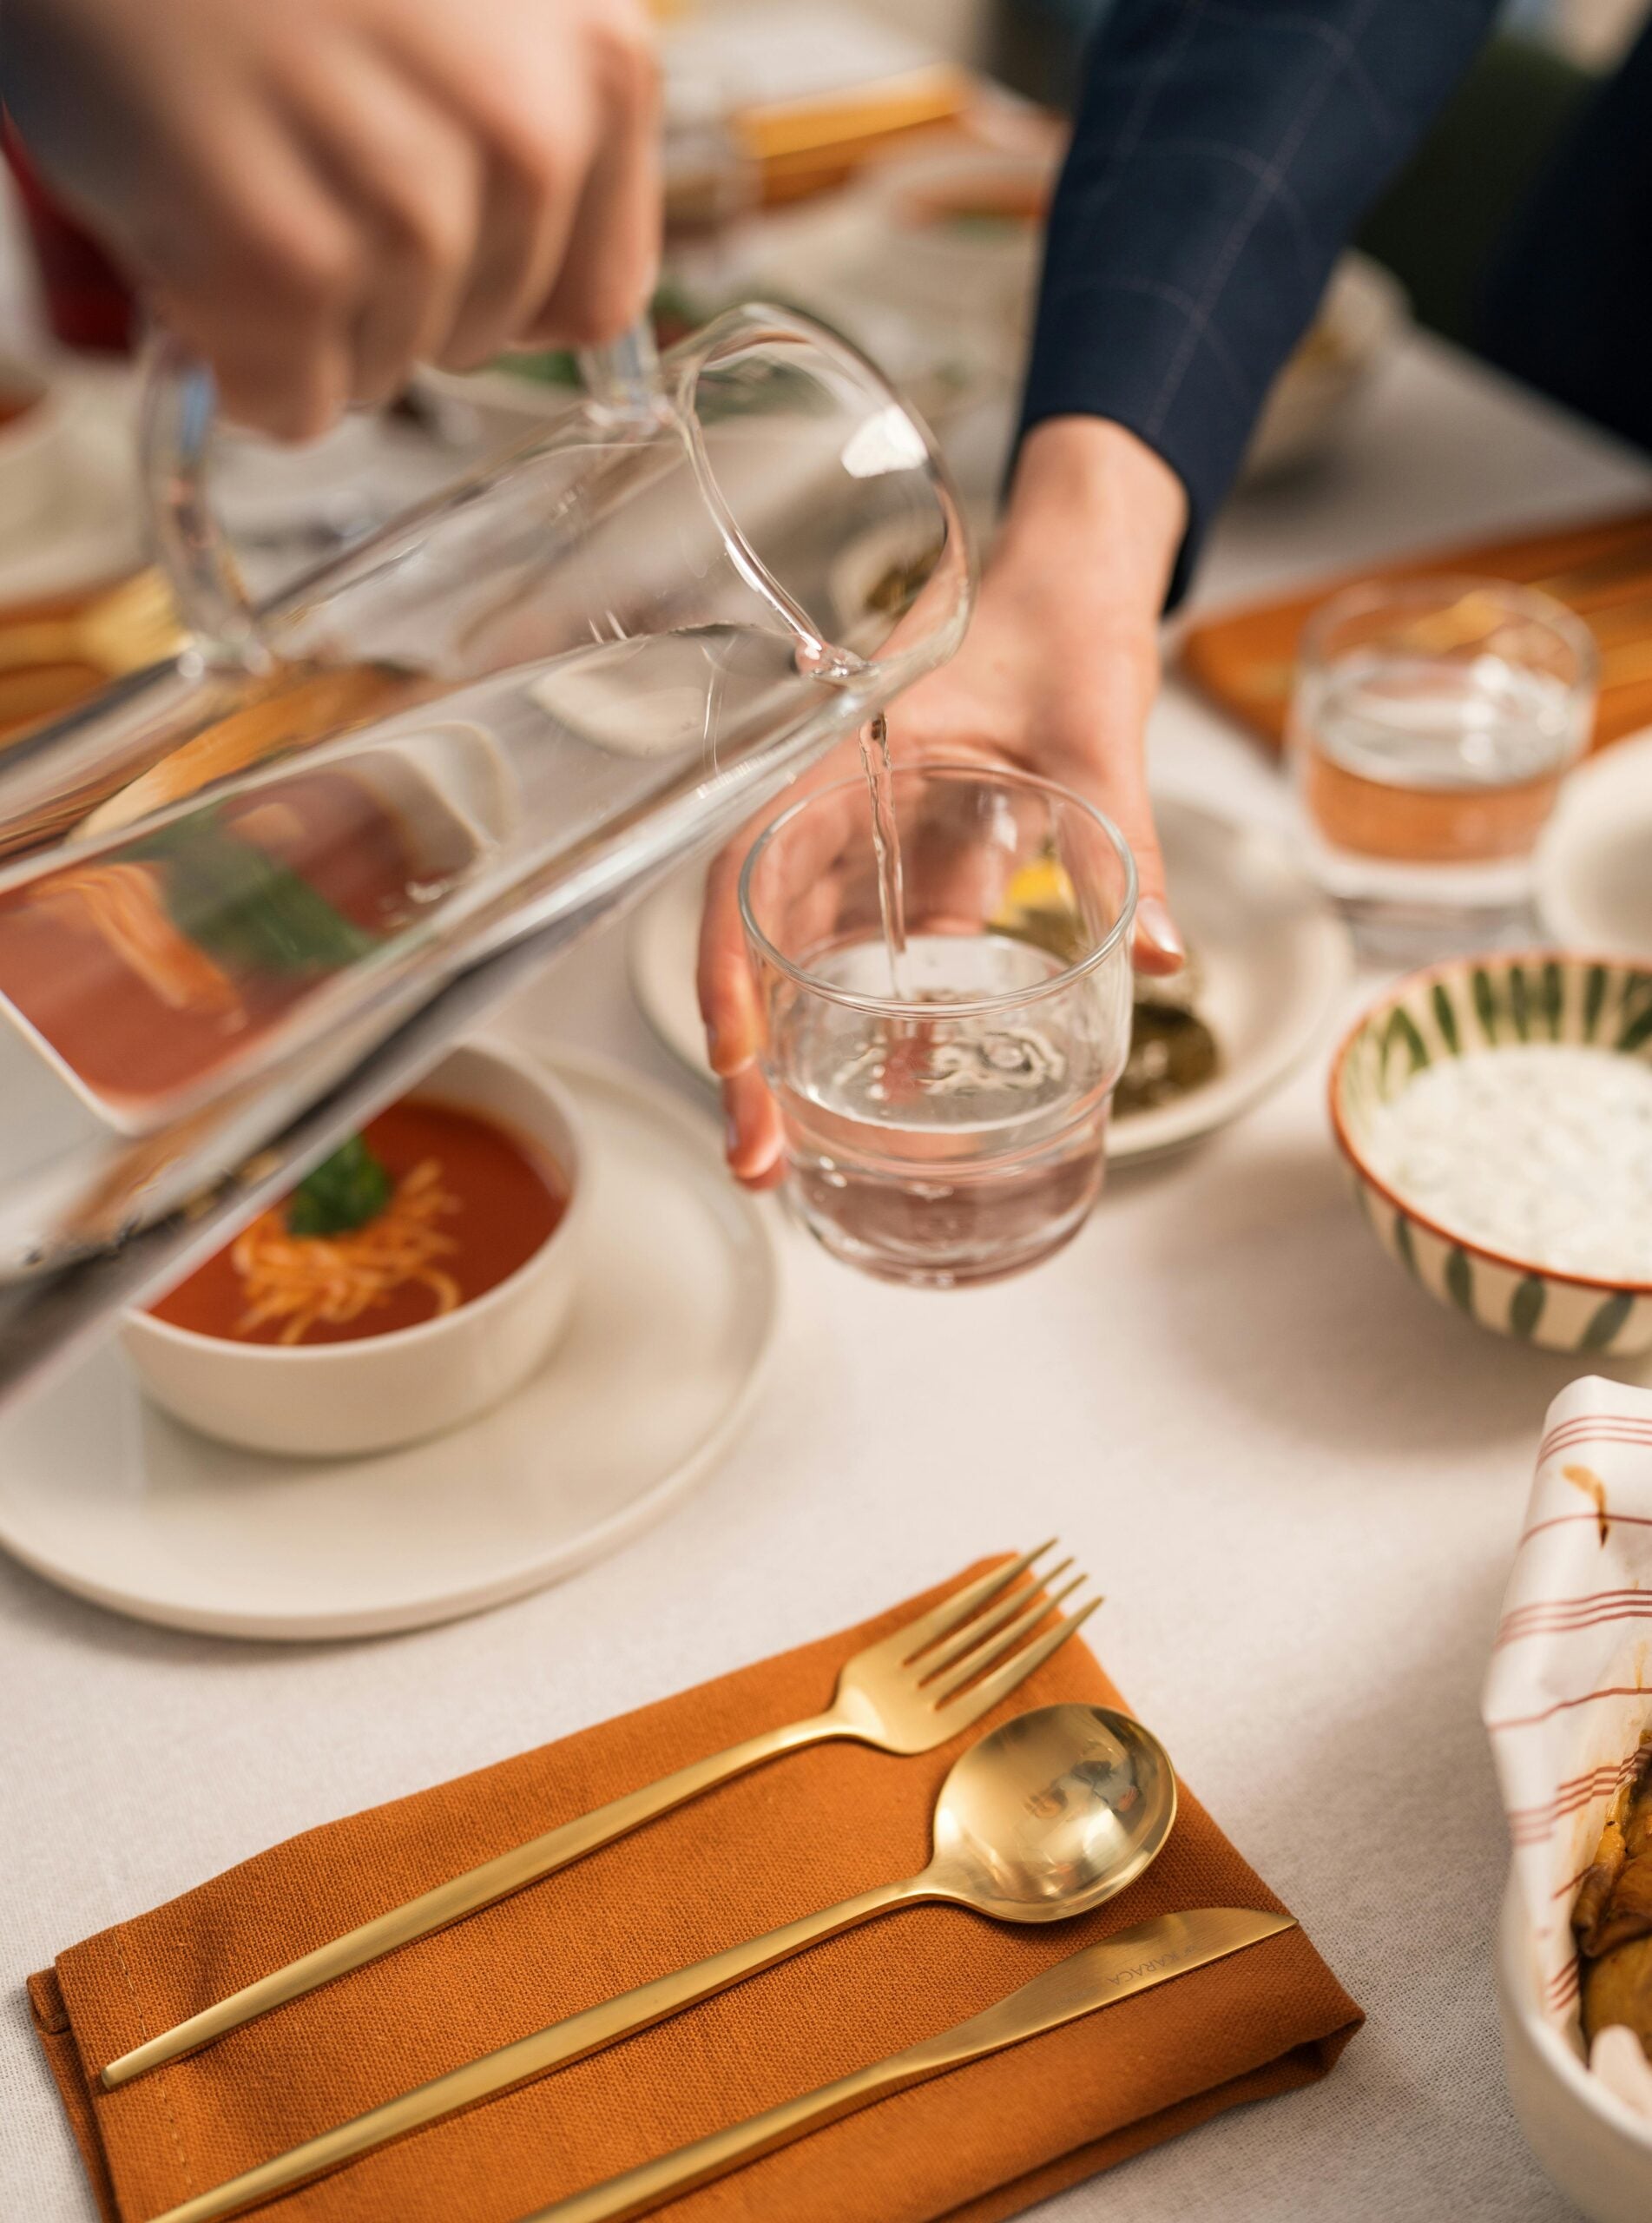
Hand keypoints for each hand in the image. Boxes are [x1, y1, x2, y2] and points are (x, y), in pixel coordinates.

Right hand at [2, 0, 658, 436]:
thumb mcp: (467, 7)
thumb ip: (533, 138)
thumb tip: (551, 310)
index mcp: (596, 63)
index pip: (593, 299)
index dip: (493, 287)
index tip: (415, 218)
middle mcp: (530, 133)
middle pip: (479, 341)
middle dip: (387, 290)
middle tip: (296, 157)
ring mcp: (409, 201)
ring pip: (384, 375)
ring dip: (299, 313)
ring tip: (239, 163)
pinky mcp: (286, 258)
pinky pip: (291, 400)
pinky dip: (230, 353)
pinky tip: (195, 227)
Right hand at [697, 415, 1188, 1186]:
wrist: (1075, 577)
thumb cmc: (1058, 620)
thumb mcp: (1093, 726)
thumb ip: (1123, 837)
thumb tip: (1165, 953)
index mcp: (835, 757)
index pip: (743, 871)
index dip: (725, 972)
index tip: (736, 1062)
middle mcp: (832, 807)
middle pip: (755, 938)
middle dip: (747, 1057)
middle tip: (758, 1157)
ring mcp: (868, 843)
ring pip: (803, 957)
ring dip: (795, 1054)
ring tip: (796, 1153)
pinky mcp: (917, 867)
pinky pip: (878, 953)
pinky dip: (875, 1023)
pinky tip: (897, 1096)